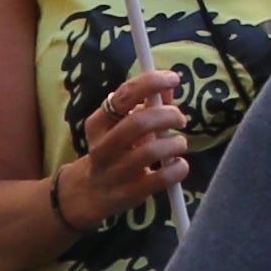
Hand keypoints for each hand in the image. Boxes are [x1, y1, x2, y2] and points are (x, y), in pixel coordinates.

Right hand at [59, 66, 190, 232]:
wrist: (89, 193)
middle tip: (180, 118)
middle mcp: (103, 146)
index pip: (124, 95)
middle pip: (139, 122)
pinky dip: (178, 168)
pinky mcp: (130, 193)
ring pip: (151, 151)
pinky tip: (178, 165)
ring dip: (174, 143)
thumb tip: (169, 87)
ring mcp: (115, 172)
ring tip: (178, 144)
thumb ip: (145, 105)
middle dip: (167, 115)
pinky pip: (161, 178)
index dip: (151, 82)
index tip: (173, 78)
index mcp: (99, 123)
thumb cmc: (114, 150)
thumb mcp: (120, 126)